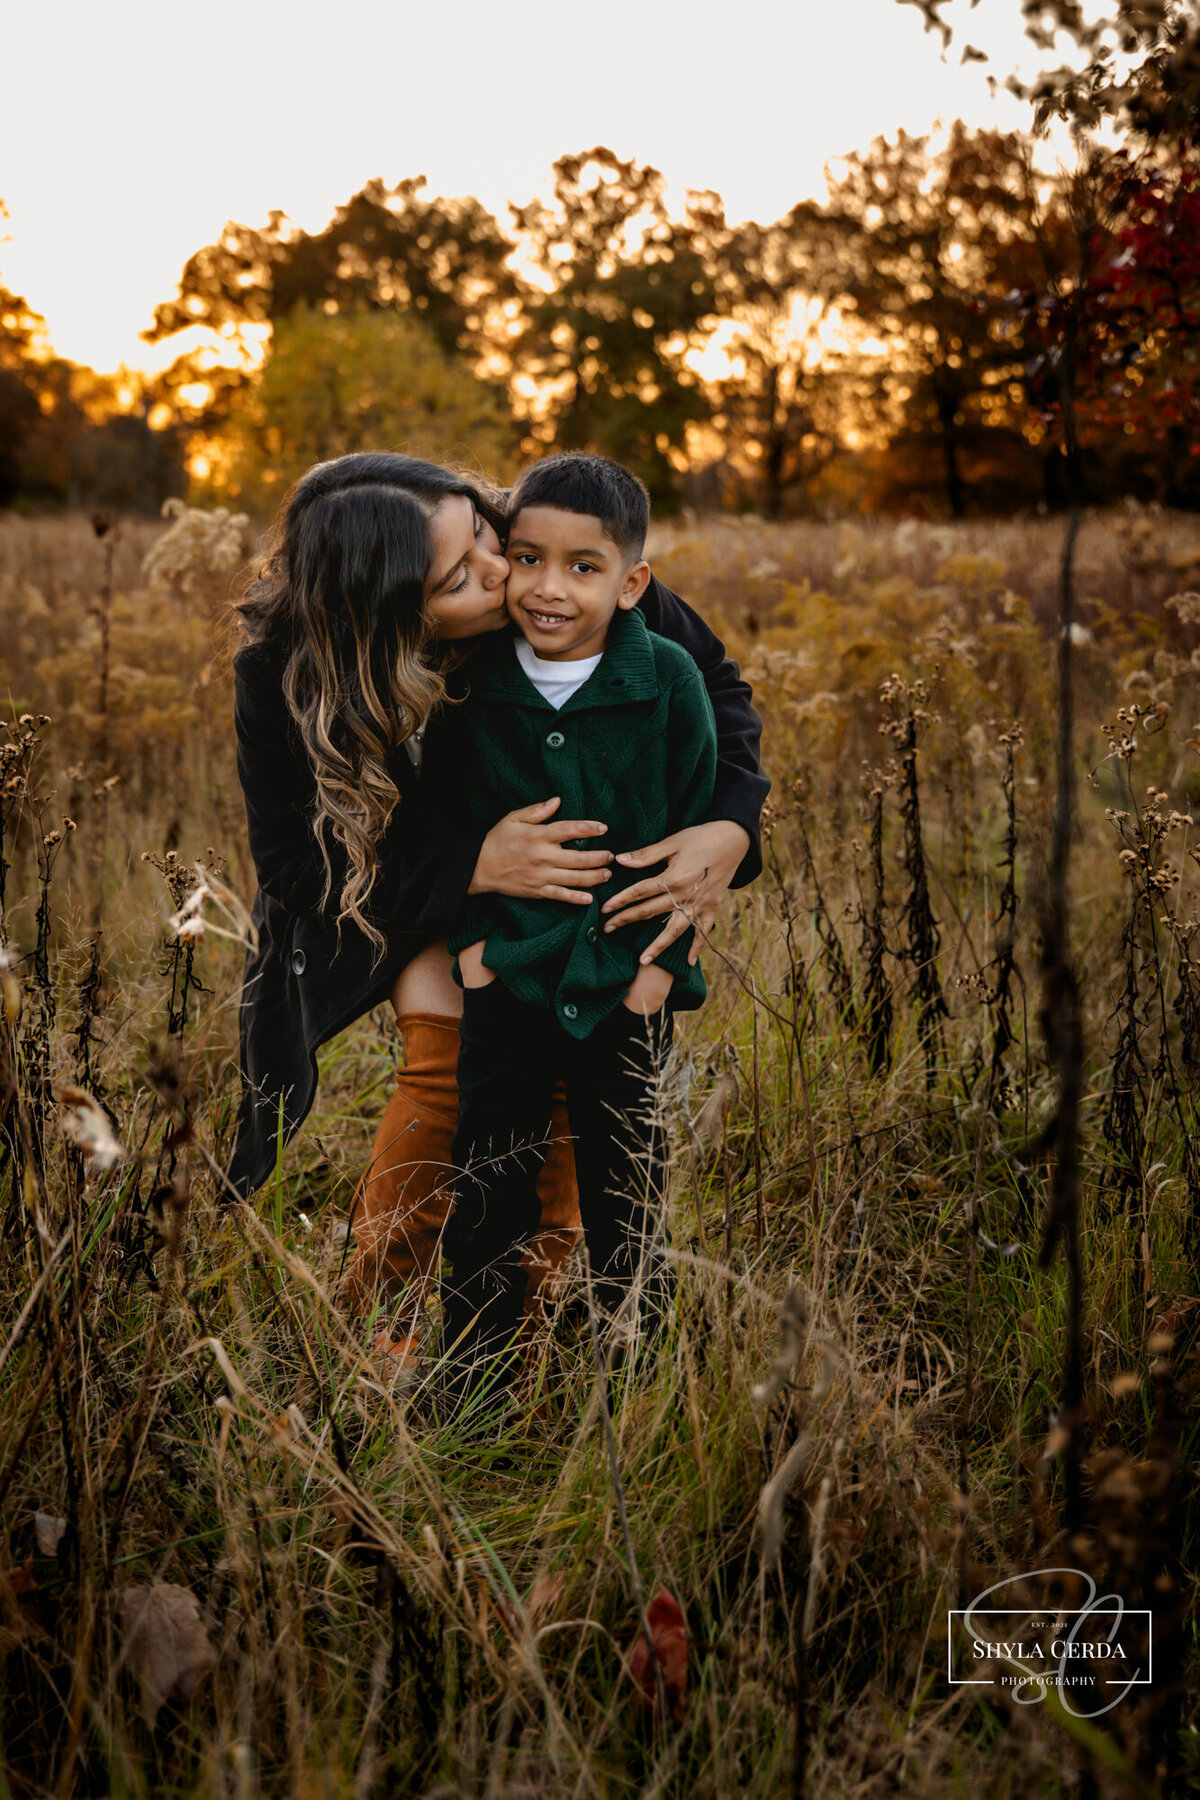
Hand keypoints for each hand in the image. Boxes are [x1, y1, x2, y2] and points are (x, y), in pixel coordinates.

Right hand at [470, 796, 612, 903]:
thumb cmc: (497, 840)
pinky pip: (560, 896)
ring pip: (574, 878)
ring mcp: (541, 876)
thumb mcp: (513, 818)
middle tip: (611, 856)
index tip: (603, 828)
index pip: (569, 830)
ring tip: (607, 874)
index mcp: (538, 836)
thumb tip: (558, 801)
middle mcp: (543, 857)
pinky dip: (576, 898)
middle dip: (599, 858)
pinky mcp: (537, 891)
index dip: (589, 828)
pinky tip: (589, 898)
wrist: (478, 867)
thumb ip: (537, 810)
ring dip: (594, 877)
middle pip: (579, 858)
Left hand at [601, 819, 750, 964]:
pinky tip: (688, 962)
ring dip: (658, 946)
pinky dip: (697, 947)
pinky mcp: (712, 907)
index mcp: (673, 878)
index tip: (604, 909)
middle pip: (650, 912)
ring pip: (674, 930)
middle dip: (626, 920)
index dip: (620, 900)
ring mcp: (699, 904)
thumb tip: (620, 860)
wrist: (734, 840)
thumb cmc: (701, 837)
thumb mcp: (672, 842)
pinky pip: (703, 931)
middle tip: (608, 929)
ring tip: (643, 961)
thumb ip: (646, 855)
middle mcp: (685, 895)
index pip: (639, 892)